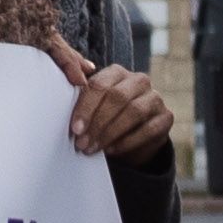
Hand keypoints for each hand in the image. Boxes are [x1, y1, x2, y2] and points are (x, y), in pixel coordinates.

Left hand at [44, 35, 175, 160]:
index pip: (100, 86)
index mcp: (117, 72)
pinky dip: (128, 141)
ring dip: (110, 133)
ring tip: (92, 148)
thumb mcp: (92, 106)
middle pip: (117, 97)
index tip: (74, 129)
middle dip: (97, 122)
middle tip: (81, 143)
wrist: (132, 135)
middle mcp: (139, 80)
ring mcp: (155, 98)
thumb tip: (56, 106)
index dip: (86, 108)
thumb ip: (80, 100)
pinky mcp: (166, 117)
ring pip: (133, 112)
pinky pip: (148, 129)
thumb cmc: (104, 116)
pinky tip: (112, 150)